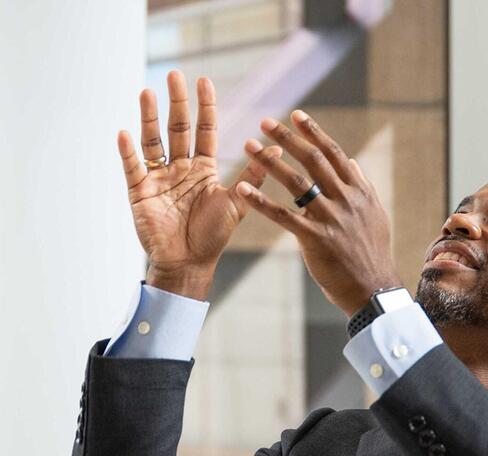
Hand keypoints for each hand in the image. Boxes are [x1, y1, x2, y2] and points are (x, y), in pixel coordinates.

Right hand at [117, 70, 279, 299]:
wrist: (190, 263)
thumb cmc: (213, 236)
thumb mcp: (236, 203)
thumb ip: (254, 175)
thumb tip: (277, 148)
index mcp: (203, 169)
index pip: (204, 131)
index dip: (204, 108)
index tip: (205, 82)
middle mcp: (180, 169)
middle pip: (177, 130)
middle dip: (176, 104)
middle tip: (175, 76)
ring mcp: (158, 178)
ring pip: (153, 142)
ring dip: (149, 118)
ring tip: (147, 92)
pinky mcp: (140, 192)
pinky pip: (132, 167)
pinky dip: (128, 151)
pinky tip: (126, 133)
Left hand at [235, 110, 401, 315]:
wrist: (374, 289)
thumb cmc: (372, 254)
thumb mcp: (375, 215)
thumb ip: (362, 186)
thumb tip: (352, 162)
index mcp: (359, 192)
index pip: (334, 154)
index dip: (314, 133)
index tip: (296, 115)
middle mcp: (346, 199)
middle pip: (313, 160)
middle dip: (287, 139)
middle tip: (265, 122)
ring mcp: (331, 218)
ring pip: (297, 183)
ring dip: (270, 161)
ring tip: (248, 146)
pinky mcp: (316, 239)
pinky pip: (283, 216)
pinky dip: (261, 201)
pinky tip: (242, 190)